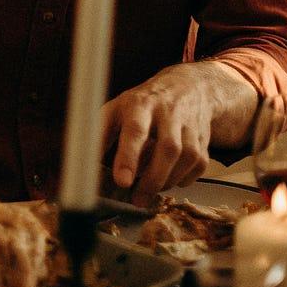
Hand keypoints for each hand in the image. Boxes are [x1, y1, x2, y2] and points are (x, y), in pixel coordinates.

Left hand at [101, 63, 218, 205]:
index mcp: (140, 104)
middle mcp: (169, 113)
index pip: (135, 130)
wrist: (186, 87)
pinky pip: (199, 166)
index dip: (128, 157)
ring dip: (167, 181)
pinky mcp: (204, 139)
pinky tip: (169, 180)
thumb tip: (82, 163)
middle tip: (136, 199)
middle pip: (168, 148)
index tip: (121, 181)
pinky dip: (184, 179)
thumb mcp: (115, 110)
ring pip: (186, 158)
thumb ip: (100, 134)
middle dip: (152, 179)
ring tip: (148, 191)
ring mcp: (190, 125)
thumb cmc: (143, 103)